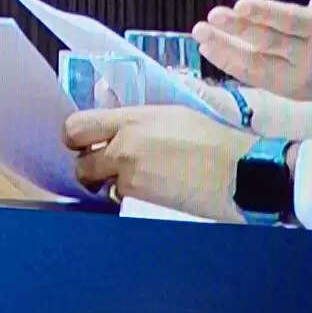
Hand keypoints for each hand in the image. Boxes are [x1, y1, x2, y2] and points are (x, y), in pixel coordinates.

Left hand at [63, 103, 249, 216]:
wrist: (237, 171)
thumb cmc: (211, 140)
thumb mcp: (170, 115)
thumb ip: (136, 120)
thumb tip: (115, 126)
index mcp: (132, 118)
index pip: (77, 125)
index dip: (74, 137)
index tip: (82, 143)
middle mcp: (124, 144)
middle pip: (79, 160)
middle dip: (87, 166)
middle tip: (101, 168)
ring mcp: (130, 172)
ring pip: (99, 182)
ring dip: (110, 183)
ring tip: (136, 179)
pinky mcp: (140, 196)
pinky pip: (120, 197)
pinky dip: (129, 196)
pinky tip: (151, 190)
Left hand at [195, 0, 311, 100]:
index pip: (291, 20)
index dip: (266, 13)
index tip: (240, 4)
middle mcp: (309, 54)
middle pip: (269, 41)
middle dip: (239, 29)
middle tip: (212, 15)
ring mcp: (295, 75)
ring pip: (256, 63)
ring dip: (225, 48)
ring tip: (200, 32)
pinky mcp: (284, 89)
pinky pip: (253, 77)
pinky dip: (229, 63)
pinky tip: (208, 47)